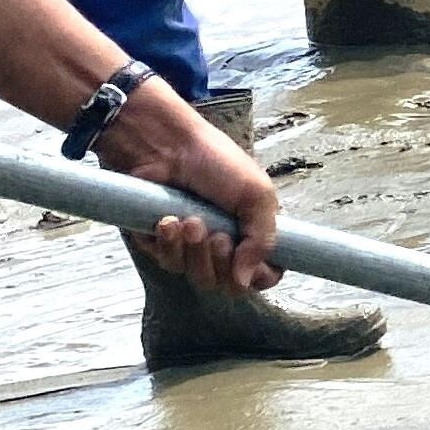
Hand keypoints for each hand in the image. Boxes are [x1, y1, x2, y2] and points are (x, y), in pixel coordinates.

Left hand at [99, 82, 279, 292]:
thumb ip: (263, 241)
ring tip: (189, 220)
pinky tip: (166, 221)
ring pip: (198, 277)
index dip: (260, 275)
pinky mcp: (163, 244)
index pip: (266, 274)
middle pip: (229, 284)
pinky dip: (168, 244)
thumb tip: (246, 282)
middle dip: (221, 261)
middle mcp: (226, 243)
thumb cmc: (215, 160)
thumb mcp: (257, 193)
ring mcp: (194, 246)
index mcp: (254, 231)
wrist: (165, 145)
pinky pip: (168, 264)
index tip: (251, 261)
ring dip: (194, 251)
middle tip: (216, 234)